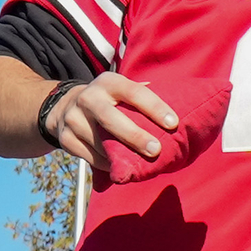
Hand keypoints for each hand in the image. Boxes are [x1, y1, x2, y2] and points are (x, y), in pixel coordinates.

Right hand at [42, 72, 176, 174]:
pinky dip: (106, 164)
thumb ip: (145, 97)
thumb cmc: (109, 101)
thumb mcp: (122, 90)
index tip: (174, 123)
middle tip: (156, 150)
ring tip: (139, 165)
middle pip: (110, 117)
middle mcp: (88, 97)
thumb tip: (186, 107)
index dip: (155, 107)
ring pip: (98, 142)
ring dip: (120, 156)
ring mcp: (73, 118)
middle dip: (134, 136)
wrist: (64, 106)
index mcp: (108, 82)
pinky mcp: (65, 138)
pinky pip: (89, 157)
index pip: (134, 91)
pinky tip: (119, 168)